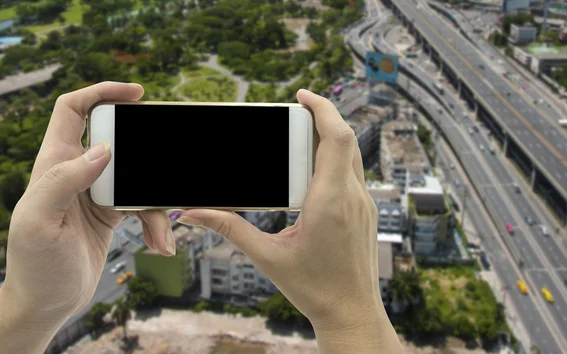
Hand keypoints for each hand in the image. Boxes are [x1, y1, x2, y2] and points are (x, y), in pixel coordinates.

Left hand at [0, 82, 173, 352]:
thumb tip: (102, 150)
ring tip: (161, 233)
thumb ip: (63, 182)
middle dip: (144, 152)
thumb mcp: (40, 223)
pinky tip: (159, 243)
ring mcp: (97, 192)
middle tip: (164, 161)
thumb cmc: (35, 265)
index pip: (73, 110)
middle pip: (119, 141)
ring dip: (155, 203)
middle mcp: (77, 172)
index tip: (136, 94)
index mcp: (54, 164)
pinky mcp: (113, 211)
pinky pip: (144, 204)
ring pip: (138, 177)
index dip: (101, 92)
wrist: (49, 302)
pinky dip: (156, 223)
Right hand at [178, 90, 400, 352]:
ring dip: (330, 139)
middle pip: (345, 140)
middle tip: (294, 113)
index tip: (302, 95)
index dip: (323, 108)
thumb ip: (230, 229)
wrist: (352, 313)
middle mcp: (352, 197)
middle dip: (321, 119)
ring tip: (301, 137)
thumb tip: (194, 213)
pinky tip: (315, 170)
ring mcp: (364, 204)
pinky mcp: (366, 213)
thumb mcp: (267, 257)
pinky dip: (336, 160)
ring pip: (352, 156)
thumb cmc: (314, 288)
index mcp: (329, 201)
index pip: (337, 137)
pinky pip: (353, 174)